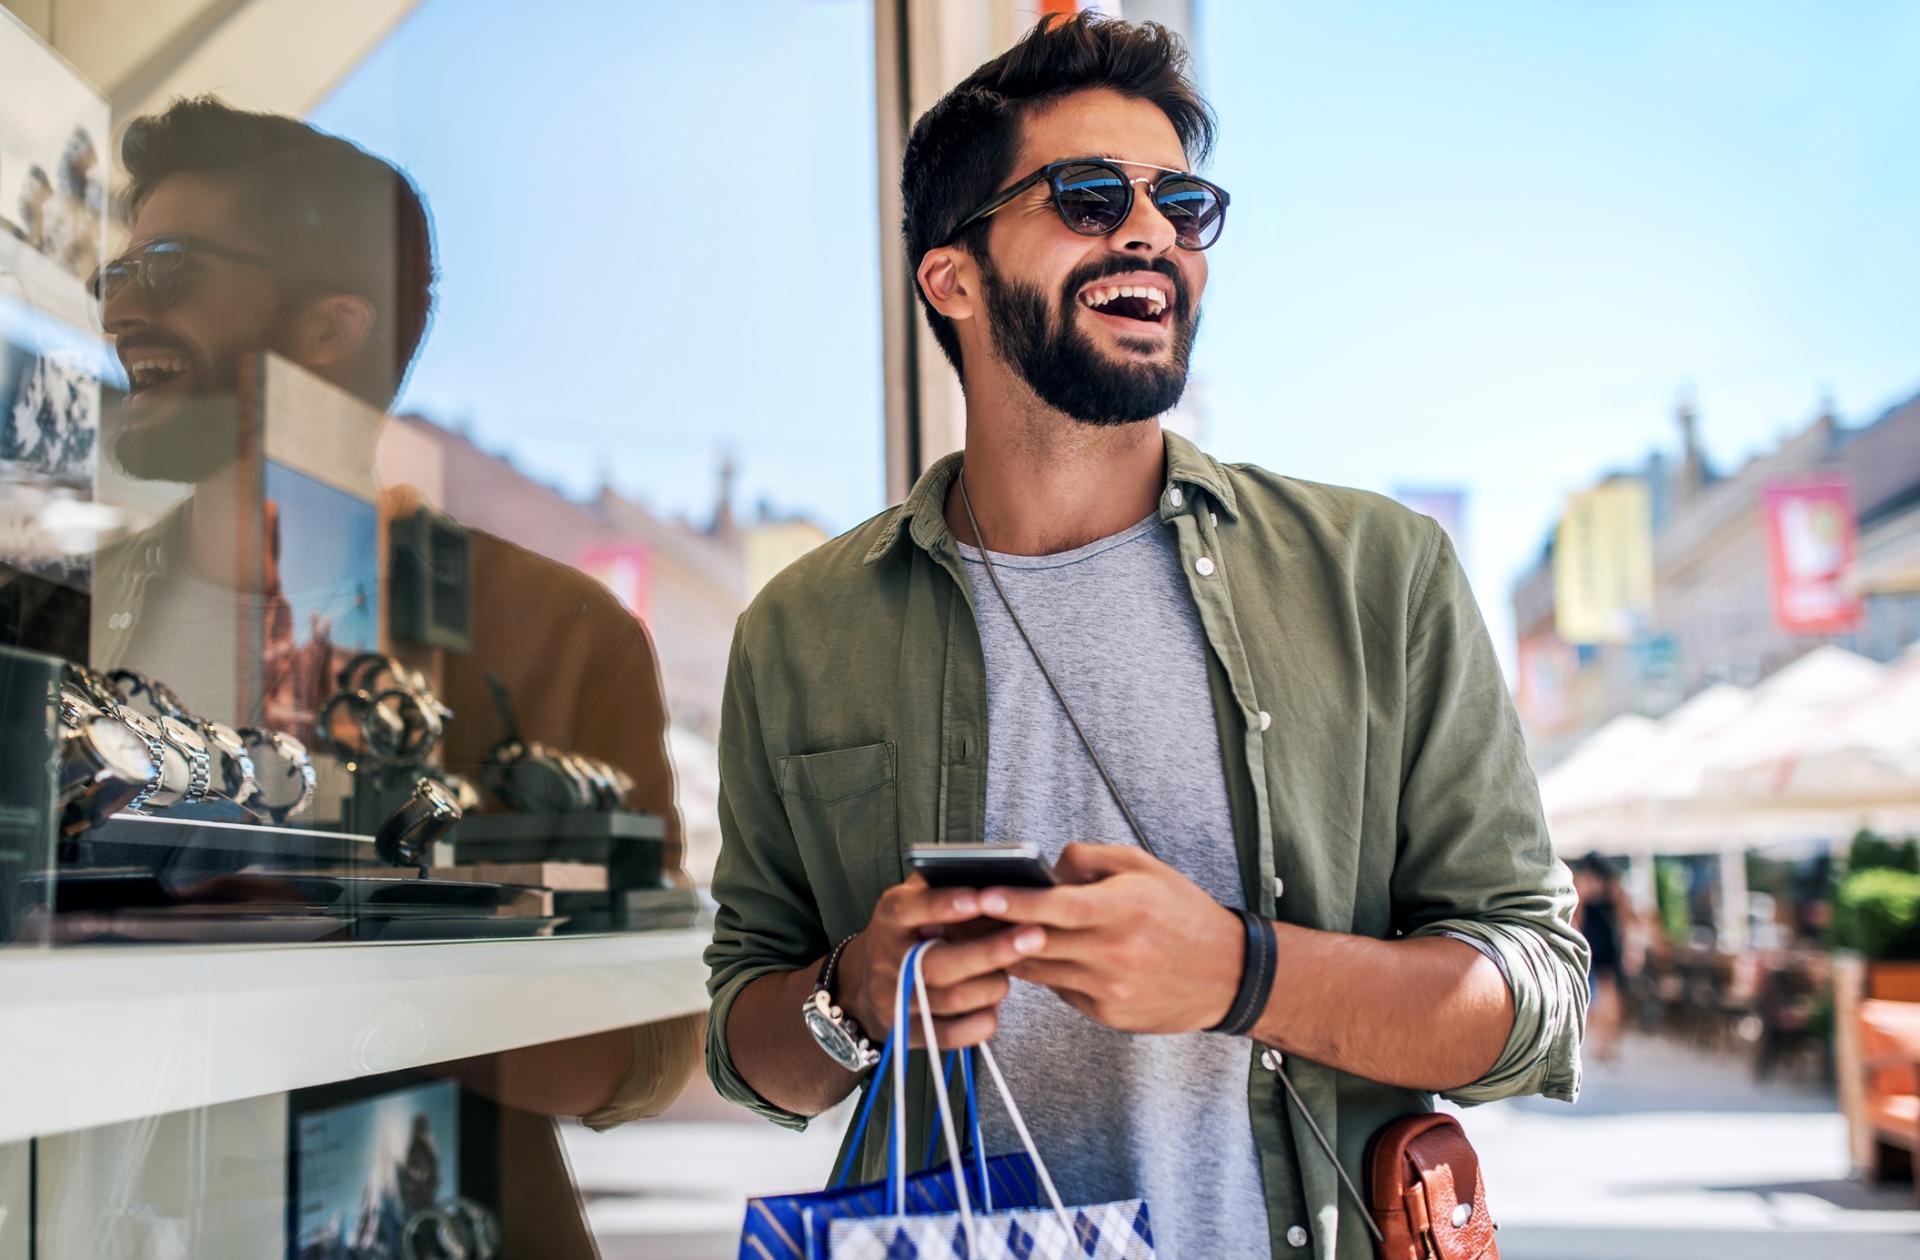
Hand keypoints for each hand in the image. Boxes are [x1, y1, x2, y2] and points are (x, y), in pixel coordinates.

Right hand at [838, 873, 1046, 1049]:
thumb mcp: (914, 899)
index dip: (944, 905)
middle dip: (991, 951)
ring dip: (992, 985)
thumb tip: (998, 874)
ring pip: (951, 999)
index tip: (982, 897)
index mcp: (889, 919)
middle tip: (1034, 936)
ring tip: (1014, 970)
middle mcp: (887, 960)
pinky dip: (981, 1022)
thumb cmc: (909, 931)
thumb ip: (945, 884)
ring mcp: (894, 1001)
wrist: (865, 984)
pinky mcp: (907, 1034)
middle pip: (938, 963)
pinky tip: (994, 1004)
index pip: (909, 909)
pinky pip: (951, 1036)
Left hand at [984, 843, 1244, 1034]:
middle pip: (1037, 942)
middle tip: (956, 913)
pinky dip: (1043, 971)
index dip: (1016, 901)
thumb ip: (1090, 859)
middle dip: (993, 929)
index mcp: (1124, 910)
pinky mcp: (1105, 1014)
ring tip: (975, 934)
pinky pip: (1059, 989)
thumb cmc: (1182, 913)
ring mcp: (1108, 989)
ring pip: (1038, 970)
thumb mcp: (1144, 867)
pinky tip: (1027, 956)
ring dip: (1007, 953)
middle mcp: (1114, 953)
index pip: (1057, 906)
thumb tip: (1045, 868)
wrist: (1227, 975)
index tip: (981, 893)